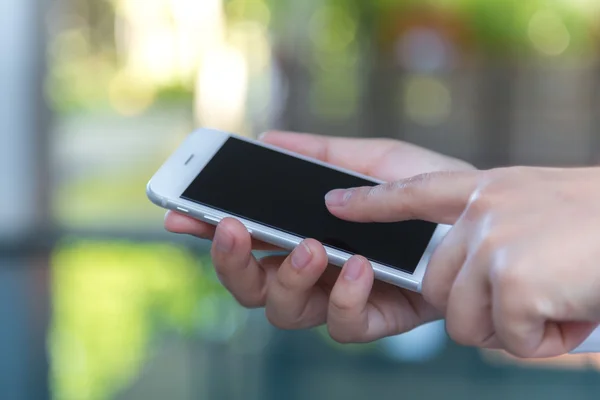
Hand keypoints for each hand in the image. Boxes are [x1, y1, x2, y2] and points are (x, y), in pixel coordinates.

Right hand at [165, 131, 471, 341]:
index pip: (243, 238)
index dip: (206, 231)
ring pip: (282, 311)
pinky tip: (359, 263)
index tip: (177, 214)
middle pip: (249, 284)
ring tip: (310, 246)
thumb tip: (266, 137)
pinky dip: (344, 295)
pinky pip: (341, 325)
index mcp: (303, 232)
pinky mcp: (374, 319)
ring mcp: (339, 298)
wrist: (482, 216)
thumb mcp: (371, 159)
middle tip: (230, 227)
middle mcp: (313, 271)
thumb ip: (318, 153)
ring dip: (286, 277)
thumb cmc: (426, 186)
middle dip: (230, 261)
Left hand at [326, 166, 599, 356]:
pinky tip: (573, 311)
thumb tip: (465, 291)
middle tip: (537, 296)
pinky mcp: (512, 278)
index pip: (411, 193)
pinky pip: (508, 339)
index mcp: (486, 190)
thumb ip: (492, 238)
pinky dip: (545, 342)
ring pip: (467, 322)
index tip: (334, 203)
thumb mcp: (538, 214)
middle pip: (440, 291)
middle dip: (483, 312)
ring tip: (561, 299)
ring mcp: (494, 243)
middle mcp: (482, 211)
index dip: (369, 202)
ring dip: (516, 328)